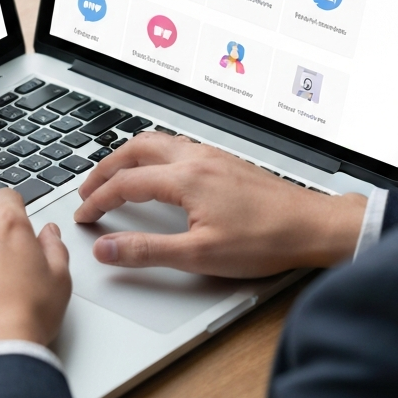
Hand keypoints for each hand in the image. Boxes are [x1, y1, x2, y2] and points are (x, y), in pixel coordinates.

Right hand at [73, 133, 366, 278]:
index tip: (83, 215)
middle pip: (135, 150)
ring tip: (114, 175)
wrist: (313, 227)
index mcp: (185, 178)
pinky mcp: (225, 161)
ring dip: (128, 156)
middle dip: (105, 169)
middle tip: (88, 189)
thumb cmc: (266, 240)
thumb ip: (147, 251)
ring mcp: (212, 157)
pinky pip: (176, 145)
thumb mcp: (199, 256)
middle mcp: (196, 159)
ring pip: (156, 141)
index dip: (98, 200)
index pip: (125, 184)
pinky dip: (153, 154)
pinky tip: (158, 171)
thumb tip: (108, 249)